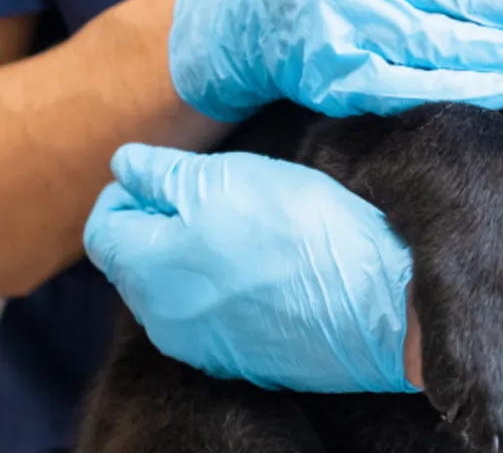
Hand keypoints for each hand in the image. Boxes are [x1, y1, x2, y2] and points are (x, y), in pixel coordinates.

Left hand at [84, 143, 416, 392]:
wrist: (375, 302)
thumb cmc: (300, 229)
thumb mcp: (229, 178)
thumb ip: (164, 174)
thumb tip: (125, 166)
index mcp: (145, 268)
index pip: (102, 227)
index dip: (129, 191)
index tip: (167, 172)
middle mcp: (159, 318)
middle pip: (137, 263)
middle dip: (162, 225)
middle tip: (216, 195)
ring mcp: (200, 345)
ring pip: (175, 293)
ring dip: (195, 259)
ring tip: (248, 231)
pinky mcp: (242, 360)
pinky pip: (214, 318)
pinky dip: (227, 290)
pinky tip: (269, 270)